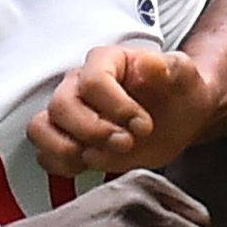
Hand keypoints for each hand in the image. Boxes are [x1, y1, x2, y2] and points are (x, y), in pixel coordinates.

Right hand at [28, 44, 212, 179]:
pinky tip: (91, 165)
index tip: (144, 126)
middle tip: (127, 144)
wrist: (179, 116)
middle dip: (94, 132)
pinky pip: (44, 153)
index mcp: (106, 61)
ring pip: (41, 128)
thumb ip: (172, 67)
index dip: (116, 107)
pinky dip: (61, 165)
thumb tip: (151, 64)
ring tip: (99, 158)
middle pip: (62, 106)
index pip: (93, 80)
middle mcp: (79, 84)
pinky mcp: (68, 140)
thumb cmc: (179, 91)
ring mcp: (70, 113)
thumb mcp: (185, 74)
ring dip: (67, 150)